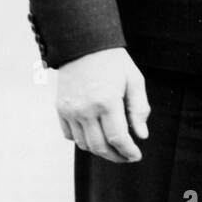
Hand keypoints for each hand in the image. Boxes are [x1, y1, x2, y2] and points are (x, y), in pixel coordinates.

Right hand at [55, 47, 149, 162]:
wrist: (83, 45)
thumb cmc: (113, 62)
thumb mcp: (134, 80)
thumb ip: (139, 109)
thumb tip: (142, 136)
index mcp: (107, 101)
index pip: (118, 138)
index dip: (128, 152)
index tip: (136, 156)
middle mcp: (86, 109)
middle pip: (100, 147)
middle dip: (116, 156)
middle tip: (127, 156)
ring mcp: (70, 110)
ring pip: (84, 144)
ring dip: (100, 151)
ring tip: (113, 147)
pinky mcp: (60, 109)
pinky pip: (70, 135)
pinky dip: (83, 141)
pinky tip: (95, 135)